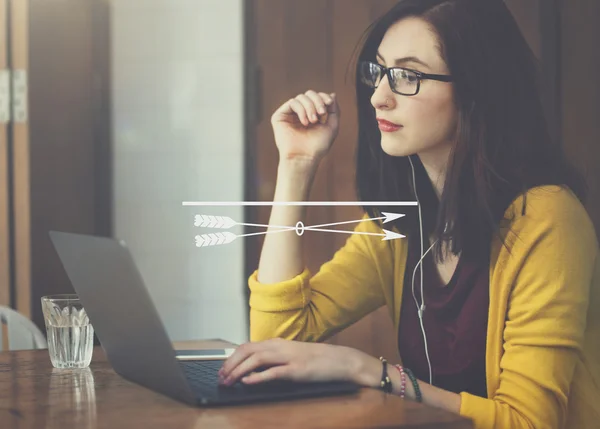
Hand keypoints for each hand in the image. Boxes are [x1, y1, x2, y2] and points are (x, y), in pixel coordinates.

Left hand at [217, 338, 368, 385]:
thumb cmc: (315, 360)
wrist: (339, 360)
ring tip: (229, 381)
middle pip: (247, 350)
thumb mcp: (289, 356)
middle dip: (230, 364)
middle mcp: (279, 347)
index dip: (231, 358)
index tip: (222, 370)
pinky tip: (247, 382)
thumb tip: (252, 369)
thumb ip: (272, 359)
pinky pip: (273, 372)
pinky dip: (257, 377)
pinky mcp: (296, 370)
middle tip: (220, 378)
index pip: (247, 346)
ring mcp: (288, 357)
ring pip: (256, 359)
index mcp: (276, 343)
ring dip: (239, 371)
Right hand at [271, 90, 340, 163]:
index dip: (323, 97)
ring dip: (310, 107)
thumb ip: (334, 110)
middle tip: (321, 113)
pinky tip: (305, 122)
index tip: (329, 103)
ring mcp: (289, 114)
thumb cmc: (318, 146)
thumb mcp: (332, 126)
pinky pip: (292, 102)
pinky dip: (301, 110)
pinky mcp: (280, 116)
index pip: (317, 97)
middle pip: (309, 94)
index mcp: (311, 114)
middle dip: (317, 101)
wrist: (304, 157)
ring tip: (313, 121)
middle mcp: (300, 113)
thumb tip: (332, 94)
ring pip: (301, 97)